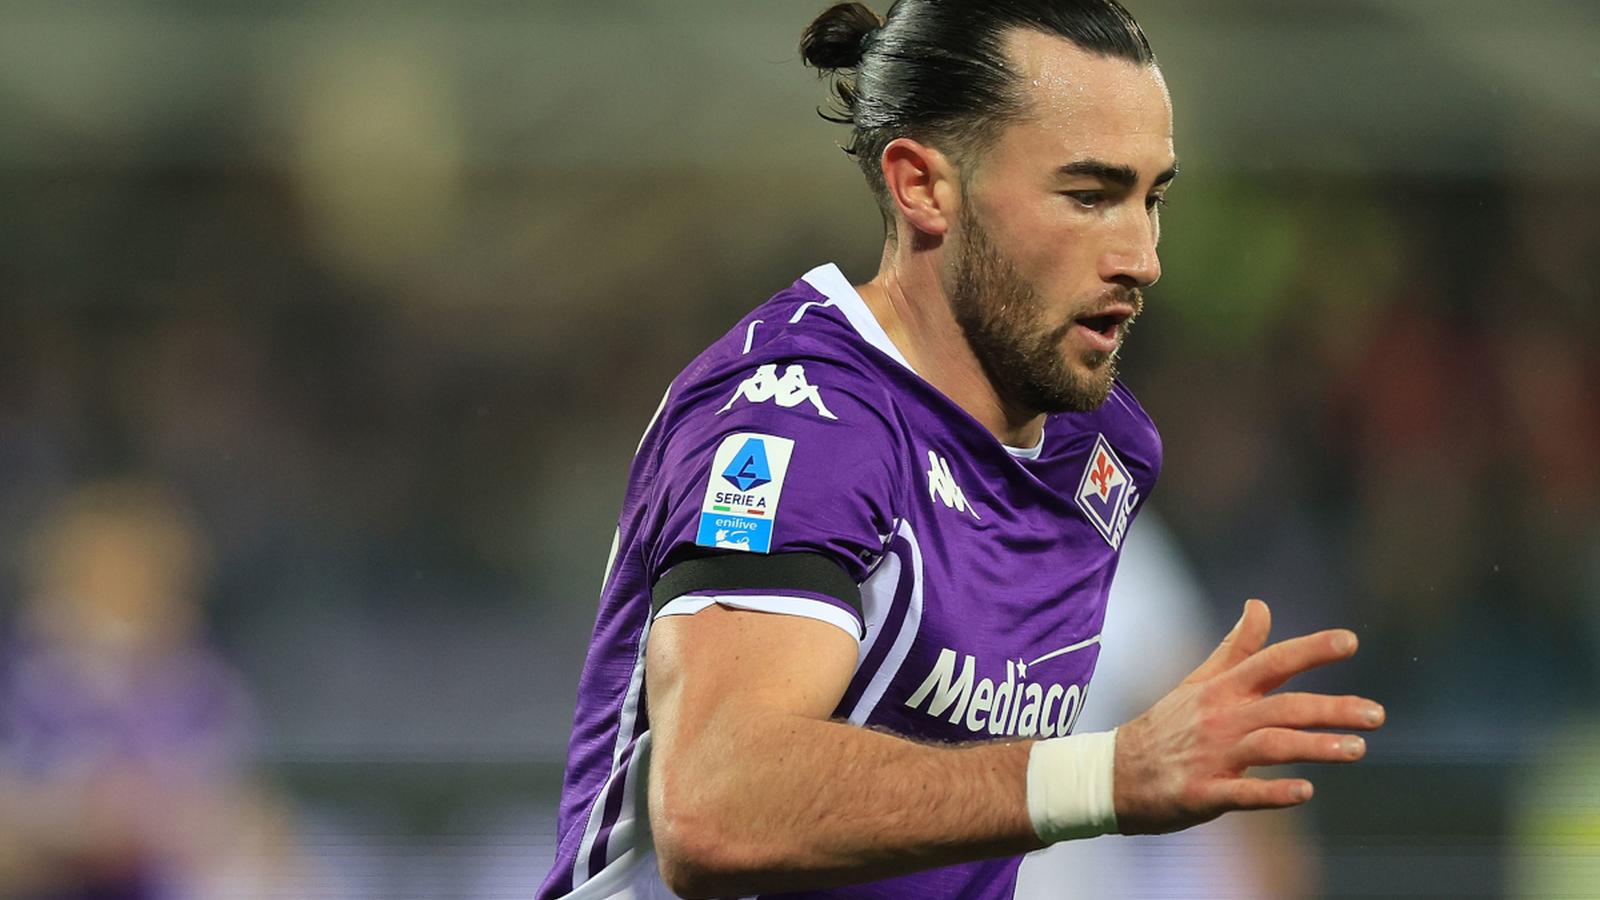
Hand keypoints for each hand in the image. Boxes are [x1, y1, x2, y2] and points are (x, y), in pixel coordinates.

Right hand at [1111, 598, 1384, 834]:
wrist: (1114, 773)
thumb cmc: (1165, 727)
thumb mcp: (1198, 681)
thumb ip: (1236, 647)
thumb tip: (1260, 604)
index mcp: (1221, 690)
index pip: (1271, 661)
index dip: (1311, 650)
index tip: (1350, 641)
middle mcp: (1220, 719)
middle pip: (1283, 707)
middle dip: (1332, 709)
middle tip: (1377, 715)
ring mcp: (1212, 756)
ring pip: (1270, 745)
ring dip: (1315, 746)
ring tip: (1357, 750)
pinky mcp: (1204, 793)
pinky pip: (1243, 793)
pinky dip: (1274, 792)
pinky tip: (1305, 792)